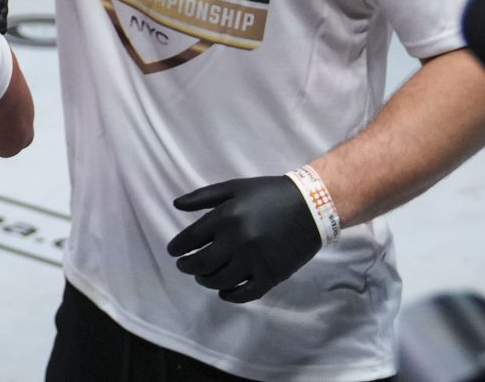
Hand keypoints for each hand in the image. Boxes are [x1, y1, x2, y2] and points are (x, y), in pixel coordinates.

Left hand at [168, 176, 326, 302]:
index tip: (173, 251)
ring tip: (202, 276)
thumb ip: (202, 196)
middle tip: (184, 265)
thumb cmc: (269, 193)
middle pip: (201, 263)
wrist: (311, 206)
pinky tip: (223, 292)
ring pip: (220, 281)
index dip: (178, 248)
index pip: (191, 239)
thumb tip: (175, 205)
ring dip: (206, 281)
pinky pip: (245, 294)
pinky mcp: (271, 275)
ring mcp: (255, 261)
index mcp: (226, 217)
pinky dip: (230, 296)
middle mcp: (237, 241)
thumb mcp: (234, 188)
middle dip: (187, 266)